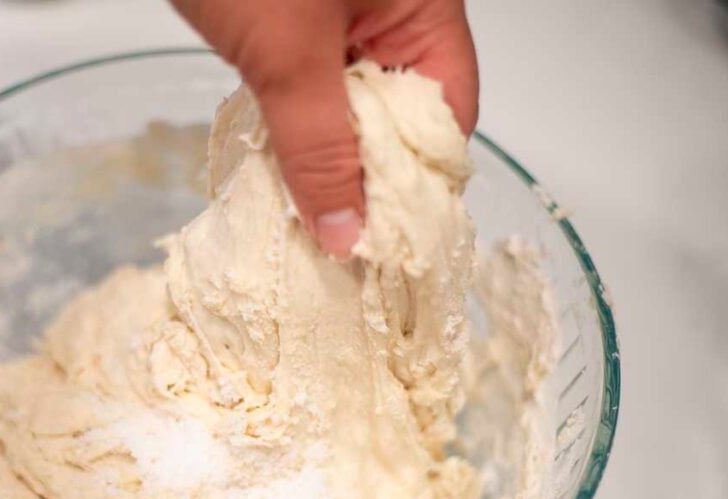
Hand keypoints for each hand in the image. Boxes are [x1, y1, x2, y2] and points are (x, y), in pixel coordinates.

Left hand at [170, 0, 477, 256]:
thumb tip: (347, 234)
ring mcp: (344, 22)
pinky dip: (297, 136)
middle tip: (340, 245)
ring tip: (309, 223)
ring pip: (354, 113)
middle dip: (371, 183)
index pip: (446, 115)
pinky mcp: (298, 28)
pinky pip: (314, 96)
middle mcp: (392, 15)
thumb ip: (319, 147)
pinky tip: (281, 175)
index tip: (384, 243)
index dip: (419, 186)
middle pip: (402, 120)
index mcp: (422, 7)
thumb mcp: (286, 54)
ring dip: (328, 164)